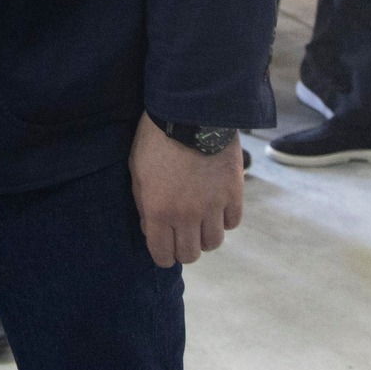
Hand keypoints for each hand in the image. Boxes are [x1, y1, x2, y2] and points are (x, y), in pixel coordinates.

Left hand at [129, 113, 243, 268]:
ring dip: (205, 235)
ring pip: (213, 242)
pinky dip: (224, 219)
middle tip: (181, 235)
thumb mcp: (137, 172)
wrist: (189, 113)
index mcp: (159, 212)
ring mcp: (213, 207)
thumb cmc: (155, 140)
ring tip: (199, 221)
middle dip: (183, 248)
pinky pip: (232, 222)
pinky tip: (216, 207)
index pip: (163, 255)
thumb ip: (144, 205)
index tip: (164, 248)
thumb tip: (152, 228)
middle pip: (191, 254)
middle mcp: (187, 216)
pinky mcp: (234, 194)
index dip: (162, 255)